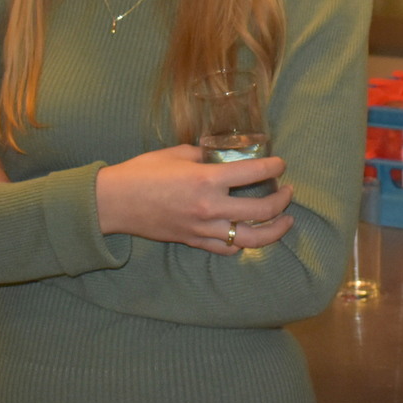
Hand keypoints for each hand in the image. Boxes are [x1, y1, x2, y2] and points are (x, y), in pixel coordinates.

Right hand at [95, 144, 295, 253]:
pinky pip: (227, 249)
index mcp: (207, 179)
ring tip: (287, 221)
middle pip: (262, 210)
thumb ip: (205, 155)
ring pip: (251, 238)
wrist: (113, 202)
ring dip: (275, 230)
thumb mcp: (177, 153)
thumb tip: (222, 155)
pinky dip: (243, 244)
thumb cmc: (142, 172)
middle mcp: (210, 207)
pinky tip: (250, 235)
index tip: (281, 164)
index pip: (255, 173)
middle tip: (289, 191)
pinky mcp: (193, 241)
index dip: (275, 167)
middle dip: (282, 200)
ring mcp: (203, 228)